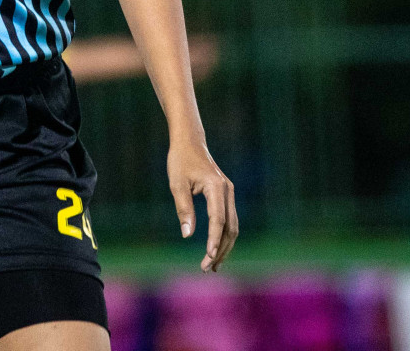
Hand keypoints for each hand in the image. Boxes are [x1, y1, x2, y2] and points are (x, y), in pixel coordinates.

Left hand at [167, 139, 238, 271]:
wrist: (189, 142)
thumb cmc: (180, 161)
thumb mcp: (177, 184)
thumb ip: (184, 209)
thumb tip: (188, 235)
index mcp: (216, 187)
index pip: (218, 220)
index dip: (214, 240)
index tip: (209, 257)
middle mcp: (228, 191)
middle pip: (230, 228)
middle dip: (220, 250)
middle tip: (208, 268)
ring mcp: (229, 193)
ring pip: (232, 226)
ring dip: (224, 246)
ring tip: (213, 265)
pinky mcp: (226, 195)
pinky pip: (229, 220)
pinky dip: (224, 236)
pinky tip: (216, 248)